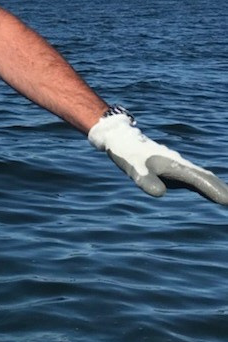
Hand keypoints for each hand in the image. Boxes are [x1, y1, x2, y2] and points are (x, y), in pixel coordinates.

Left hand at [88, 108, 227, 203]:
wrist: (124, 141)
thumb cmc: (129, 156)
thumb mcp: (134, 170)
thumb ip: (146, 181)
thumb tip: (160, 193)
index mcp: (173, 164)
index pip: (198, 178)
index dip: (212, 189)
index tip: (227, 200)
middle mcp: (181, 164)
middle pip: (206, 176)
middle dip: (221, 188)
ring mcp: (180, 165)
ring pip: (203, 176)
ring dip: (217, 186)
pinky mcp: (176, 168)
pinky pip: (196, 177)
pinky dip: (208, 184)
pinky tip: (213, 193)